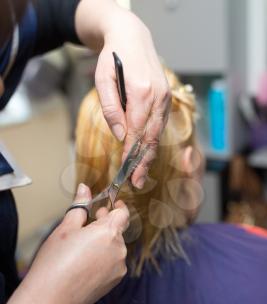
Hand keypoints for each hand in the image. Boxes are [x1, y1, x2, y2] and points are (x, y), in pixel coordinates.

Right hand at [0, 184, 128, 303]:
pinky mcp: (115, 281)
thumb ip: (80, 206)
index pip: (123, 213)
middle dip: (107, 224)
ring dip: (106, 243)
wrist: (51, 298)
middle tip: (91, 224)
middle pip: (119, 230)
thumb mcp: (66, 228)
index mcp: (109, 232)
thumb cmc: (55, 261)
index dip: (117, 207)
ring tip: (84, 247)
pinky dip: (105, 258)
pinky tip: (87, 263)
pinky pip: (114, 263)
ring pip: (116, 247)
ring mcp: (119, 267)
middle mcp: (119, 249)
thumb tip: (85, 188)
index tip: (109, 206)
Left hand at [75, 0, 170, 188]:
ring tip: (141, 174)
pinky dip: (153, 141)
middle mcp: (158, 97)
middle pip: (151, 137)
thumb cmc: (113, 57)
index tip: (126, 170)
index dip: (131, 153)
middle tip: (136, 182)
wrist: (132, 37)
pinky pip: (160, 125)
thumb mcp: (103, 79)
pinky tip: (147, 153)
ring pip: (158, 133)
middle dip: (143, 161)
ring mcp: (165, 98)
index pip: (136, 131)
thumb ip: (111, 108)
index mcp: (142, 92)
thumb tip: (119, 135)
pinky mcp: (166, 98)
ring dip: (150, 155)